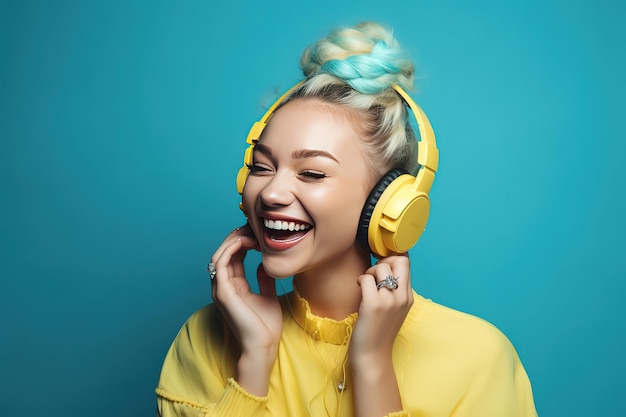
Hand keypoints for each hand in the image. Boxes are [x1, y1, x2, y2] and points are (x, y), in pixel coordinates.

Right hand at [210, 224, 282, 394]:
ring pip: (219, 255)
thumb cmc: (266, 326)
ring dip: (233, 240)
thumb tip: (266, 263)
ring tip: (249, 231)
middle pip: (224, 252)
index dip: (243, 241)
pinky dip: (231, 249)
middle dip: (237, 236)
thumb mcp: (268, 295)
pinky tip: (246, 242)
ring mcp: (220, 289)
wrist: (263, 346)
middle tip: (252, 225)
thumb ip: (265, 279)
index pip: (233, 256)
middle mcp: (223, 286)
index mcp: (233, 286)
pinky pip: (221, 264)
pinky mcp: (223, 292)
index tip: (257, 231)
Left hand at [349, 254, 412, 364]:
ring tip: (366, 284)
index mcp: (408, 297)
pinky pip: (367, 278)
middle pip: (398, 260)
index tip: (382, 265)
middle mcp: (402, 297)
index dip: (393, 258)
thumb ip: (394, 291)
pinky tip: (359, 289)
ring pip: (380, 268)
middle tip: (374, 275)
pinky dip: (361, 280)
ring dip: (370, 271)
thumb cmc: (378, 333)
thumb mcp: (394, 310)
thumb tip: (385, 268)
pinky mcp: (374, 305)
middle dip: (383, 261)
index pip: (406, 263)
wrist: (373, 356)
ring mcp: (389, 300)